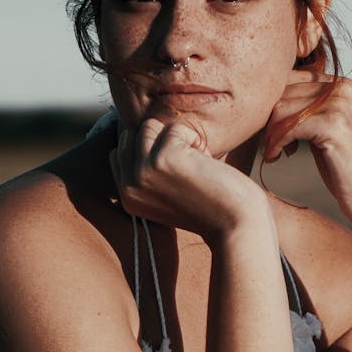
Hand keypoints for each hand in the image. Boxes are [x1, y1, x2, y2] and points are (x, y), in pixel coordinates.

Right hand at [110, 115, 267, 240]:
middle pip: (131, 135)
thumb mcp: (167, 194)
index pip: (118, 153)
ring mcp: (142, 172)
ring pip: (149, 126)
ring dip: (177, 137)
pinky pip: (175, 128)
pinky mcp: (161, 158)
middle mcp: (128, 186)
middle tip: (187, 162)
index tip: (171, 155)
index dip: (144, 146)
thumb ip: (149, 172)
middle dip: (160, 140)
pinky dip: (195, 139)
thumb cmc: (209, 208)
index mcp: (126, 197)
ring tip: (195, 161)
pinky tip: (206, 163)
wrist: (234, 225)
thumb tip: (143, 130)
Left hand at [262, 73, 351, 229]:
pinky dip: (275, 144)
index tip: (271, 130)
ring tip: (273, 152)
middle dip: (268, 120)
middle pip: (283, 91)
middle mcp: (342, 88)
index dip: (272, 104)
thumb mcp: (326, 130)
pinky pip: (287, 128)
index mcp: (341, 85)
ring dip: (269, 134)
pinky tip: (275, 157)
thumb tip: (269, 101)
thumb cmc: (346, 169)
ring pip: (280, 109)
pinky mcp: (332, 126)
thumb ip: (306, 110)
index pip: (290, 78)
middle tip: (270, 144)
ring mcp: (338, 105)